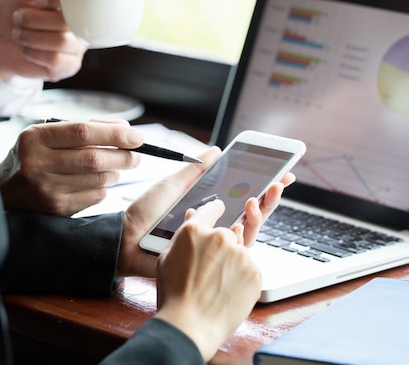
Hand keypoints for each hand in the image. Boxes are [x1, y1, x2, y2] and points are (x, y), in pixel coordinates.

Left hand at [0, 0, 85, 81]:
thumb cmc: (12, 11)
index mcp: (73, 5)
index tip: (37, 1)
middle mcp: (80, 25)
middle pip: (67, 22)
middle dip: (34, 20)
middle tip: (18, 18)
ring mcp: (77, 48)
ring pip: (61, 42)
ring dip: (31, 37)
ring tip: (19, 34)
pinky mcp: (69, 67)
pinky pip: (56, 60)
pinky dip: (34, 53)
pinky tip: (27, 49)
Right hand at [0, 120, 143, 215]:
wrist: (5, 192)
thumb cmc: (36, 155)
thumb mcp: (49, 134)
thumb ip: (87, 127)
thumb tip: (125, 130)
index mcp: (35, 138)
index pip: (83, 132)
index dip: (115, 134)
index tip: (138, 137)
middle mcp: (38, 164)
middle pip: (94, 159)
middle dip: (124, 156)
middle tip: (136, 155)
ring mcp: (47, 190)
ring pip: (100, 179)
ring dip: (114, 172)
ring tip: (111, 166)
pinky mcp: (58, 209)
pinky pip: (96, 196)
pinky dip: (103, 187)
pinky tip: (93, 182)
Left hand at [117, 147, 294, 278]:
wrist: (127, 239)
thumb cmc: (147, 213)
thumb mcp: (172, 185)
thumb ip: (196, 169)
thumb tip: (217, 150)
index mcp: (211, 205)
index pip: (245, 193)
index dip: (265, 184)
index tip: (281, 171)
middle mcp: (218, 223)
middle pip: (254, 211)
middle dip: (271, 197)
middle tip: (279, 182)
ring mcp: (216, 241)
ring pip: (250, 229)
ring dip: (260, 212)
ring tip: (259, 198)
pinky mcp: (212, 258)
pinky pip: (235, 248)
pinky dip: (243, 232)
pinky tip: (243, 218)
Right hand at [154, 200, 261, 361]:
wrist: (190, 326)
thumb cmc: (174, 295)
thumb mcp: (167, 259)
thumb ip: (183, 235)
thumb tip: (193, 215)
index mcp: (194, 231)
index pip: (210, 210)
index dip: (215, 209)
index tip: (220, 208)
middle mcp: (220, 237)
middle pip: (226, 235)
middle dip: (221, 249)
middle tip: (208, 272)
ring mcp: (240, 254)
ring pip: (239, 254)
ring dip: (232, 265)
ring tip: (215, 287)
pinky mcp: (254, 272)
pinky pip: (249, 270)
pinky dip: (242, 279)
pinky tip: (227, 293)